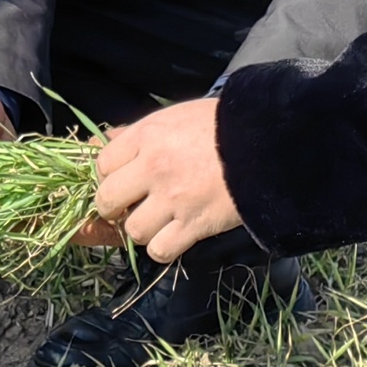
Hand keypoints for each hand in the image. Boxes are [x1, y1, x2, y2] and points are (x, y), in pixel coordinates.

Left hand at [83, 97, 241, 262]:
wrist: (265, 143)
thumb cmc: (219, 125)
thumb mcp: (172, 117)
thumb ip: (137, 132)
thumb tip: (106, 139)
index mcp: (145, 137)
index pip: (101, 165)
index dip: (106, 176)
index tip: (119, 180)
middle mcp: (153, 168)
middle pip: (107, 199)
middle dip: (112, 207)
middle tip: (129, 206)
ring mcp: (173, 199)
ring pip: (133, 230)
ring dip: (141, 229)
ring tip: (156, 221)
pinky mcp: (195, 224)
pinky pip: (160, 250)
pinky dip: (163, 247)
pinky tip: (173, 235)